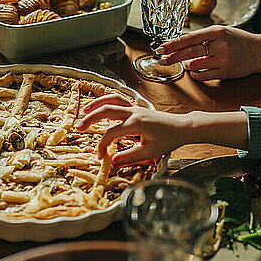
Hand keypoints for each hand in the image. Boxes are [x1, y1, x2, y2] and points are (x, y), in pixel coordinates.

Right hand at [75, 94, 248, 166]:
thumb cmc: (169, 140)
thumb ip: (130, 157)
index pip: (111, 133)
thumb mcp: (150, 152)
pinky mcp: (137, 107)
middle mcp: (133, 113)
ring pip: (111, 99)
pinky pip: (118, 99)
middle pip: (105, 110)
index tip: (99, 156)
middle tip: (78, 127)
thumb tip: (113, 161)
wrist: (183, 127)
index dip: (102, 145)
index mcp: (135, 124)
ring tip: (84, 111)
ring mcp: (135, 108)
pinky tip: (99, 105)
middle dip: (89, 118)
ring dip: (96, 104)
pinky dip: (106, 100)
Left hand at [156, 25, 260, 80]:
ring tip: (186, 63)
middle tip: (162, 60)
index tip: (161, 48)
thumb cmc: (237, 41)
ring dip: (186, 65)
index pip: (189, 38)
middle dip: (172, 57)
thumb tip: (179, 43)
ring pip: (194, 65)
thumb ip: (202, 36)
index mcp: (217, 31)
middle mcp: (220, 45)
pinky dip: (195, 74)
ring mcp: (223, 59)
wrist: (260, 52)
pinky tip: (194, 71)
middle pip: (189, 52)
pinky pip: (202, 75)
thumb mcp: (221, 32)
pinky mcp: (225, 72)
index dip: (173, 44)